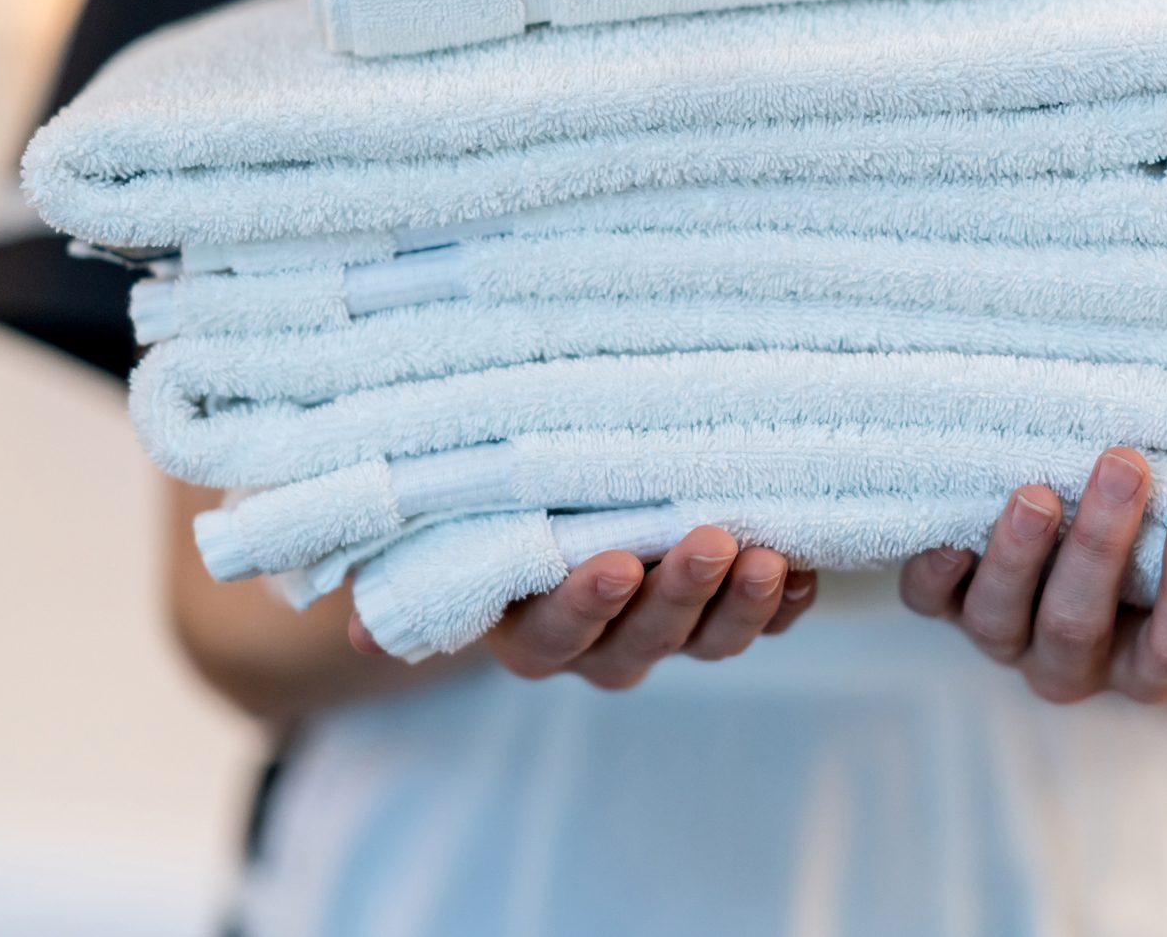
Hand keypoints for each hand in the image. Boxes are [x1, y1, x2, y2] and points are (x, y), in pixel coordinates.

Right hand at [349, 526, 817, 688]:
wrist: (539, 520)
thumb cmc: (485, 521)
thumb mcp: (443, 540)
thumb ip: (411, 575)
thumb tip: (358, 636)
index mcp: (528, 634)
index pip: (558, 631)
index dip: (586, 605)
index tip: (612, 566)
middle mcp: (599, 648)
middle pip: (644, 641)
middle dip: (679, 595)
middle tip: (709, 541)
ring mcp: (664, 634)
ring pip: (708, 640)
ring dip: (744, 605)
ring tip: (772, 557)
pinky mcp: (718, 613)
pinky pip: (761, 624)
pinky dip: (788, 603)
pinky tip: (808, 570)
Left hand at [898, 448, 1166, 703]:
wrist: (1089, 523)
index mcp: (1150, 662)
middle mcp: (1073, 660)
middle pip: (1081, 626)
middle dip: (1101, 549)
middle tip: (1124, 463)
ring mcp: (1005, 632)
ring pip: (1002, 620)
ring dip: (1018, 557)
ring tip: (1035, 491)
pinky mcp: (948, 600)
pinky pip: (930, 598)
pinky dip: (935, 565)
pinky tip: (950, 520)